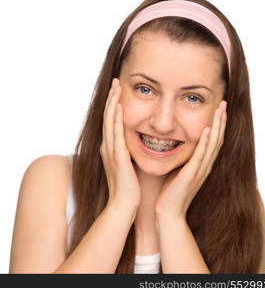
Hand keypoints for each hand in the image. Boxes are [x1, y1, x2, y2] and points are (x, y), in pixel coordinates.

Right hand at [100, 78, 140, 209]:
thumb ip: (127, 153)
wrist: (124, 206)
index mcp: (111, 148)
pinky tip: (118, 107)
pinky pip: (115, 135)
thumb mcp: (127, 166)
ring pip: (109, 122)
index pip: (112, 121)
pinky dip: (116, 120)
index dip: (113, 105)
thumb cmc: (129, 187)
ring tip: (116, 87)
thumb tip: (134, 144)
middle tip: (116, 81)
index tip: (119, 91)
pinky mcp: (117, 158)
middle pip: (108, 117)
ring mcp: (110, 152)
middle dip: (111, 98)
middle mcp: (107, 147)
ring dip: (112, 103)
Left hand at [155, 101, 226, 219]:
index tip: (218, 109)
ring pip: (212, 144)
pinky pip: (200, 156)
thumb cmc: (171, 192)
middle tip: (223, 103)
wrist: (168, 212)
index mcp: (202, 165)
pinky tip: (207, 130)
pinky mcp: (191, 175)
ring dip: (217, 126)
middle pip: (217, 139)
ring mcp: (200, 171)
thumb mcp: (179, 171)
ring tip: (220, 110)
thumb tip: (177, 145)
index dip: (217, 125)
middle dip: (221, 121)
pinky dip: (205, 142)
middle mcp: (205, 166)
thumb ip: (183, 159)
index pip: (212, 141)